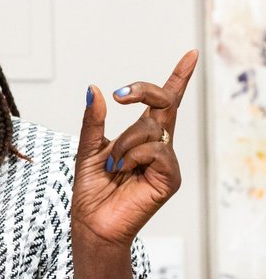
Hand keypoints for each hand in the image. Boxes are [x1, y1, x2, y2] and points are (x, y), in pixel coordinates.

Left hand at [72, 49, 198, 248]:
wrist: (92, 223)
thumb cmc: (92, 191)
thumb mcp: (87, 149)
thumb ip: (93, 121)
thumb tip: (95, 89)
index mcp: (142, 136)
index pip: (164, 103)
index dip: (179, 78)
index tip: (190, 55)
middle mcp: (158, 145)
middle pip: (164, 103)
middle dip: (142, 92)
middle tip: (119, 95)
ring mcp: (166, 162)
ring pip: (150, 129)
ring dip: (122, 144)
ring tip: (113, 166)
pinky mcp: (169, 178)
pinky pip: (155, 150)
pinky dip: (133, 157)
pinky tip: (124, 172)